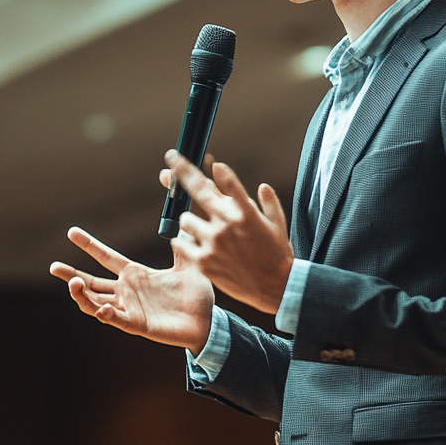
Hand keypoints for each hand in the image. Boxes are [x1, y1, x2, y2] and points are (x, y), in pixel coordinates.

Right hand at [50, 227, 214, 353]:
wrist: (207, 322)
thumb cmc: (196, 296)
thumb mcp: (188, 265)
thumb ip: (182, 243)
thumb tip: (182, 218)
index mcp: (135, 275)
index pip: (106, 257)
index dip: (89, 245)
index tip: (72, 232)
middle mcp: (127, 292)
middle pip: (91, 283)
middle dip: (72, 275)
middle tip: (54, 267)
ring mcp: (129, 309)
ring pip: (96, 303)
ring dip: (82, 295)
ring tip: (74, 284)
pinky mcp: (137, 325)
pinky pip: (116, 320)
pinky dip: (106, 314)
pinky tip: (102, 308)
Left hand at [161, 150, 292, 313]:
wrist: (277, 288)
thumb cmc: (278, 255)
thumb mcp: (277, 223)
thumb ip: (267, 201)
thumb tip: (260, 185)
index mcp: (245, 211)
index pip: (218, 180)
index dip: (196, 167)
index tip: (178, 156)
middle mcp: (226, 223)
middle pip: (196, 191)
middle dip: (178, 176)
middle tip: (166, 170)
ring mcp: (213, 242)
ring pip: (185, 220)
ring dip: (190, 221)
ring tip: (201, 230)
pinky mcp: (204, 261)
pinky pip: (181, 243)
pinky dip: (184, 242)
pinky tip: (193, 245)